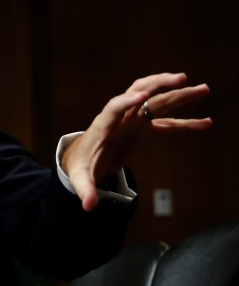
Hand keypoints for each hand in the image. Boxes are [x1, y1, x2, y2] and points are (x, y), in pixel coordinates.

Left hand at [62, 72, 211, 211]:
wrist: (81, 159)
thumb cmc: (79, 166)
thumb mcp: (79, 179)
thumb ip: (85, 190)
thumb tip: (88, 206)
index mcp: (103, 126)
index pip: (113, 108)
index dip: (126, 101)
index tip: (142, 95)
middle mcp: (120, 118)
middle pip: (139, 94)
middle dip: (159, 85)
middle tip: (182, 79)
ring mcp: (133, 121)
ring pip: (157, 103)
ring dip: (179, 95)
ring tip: (204, 89)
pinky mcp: (143, 131)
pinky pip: (167, 124)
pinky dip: (185, 123)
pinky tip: (207, 123)